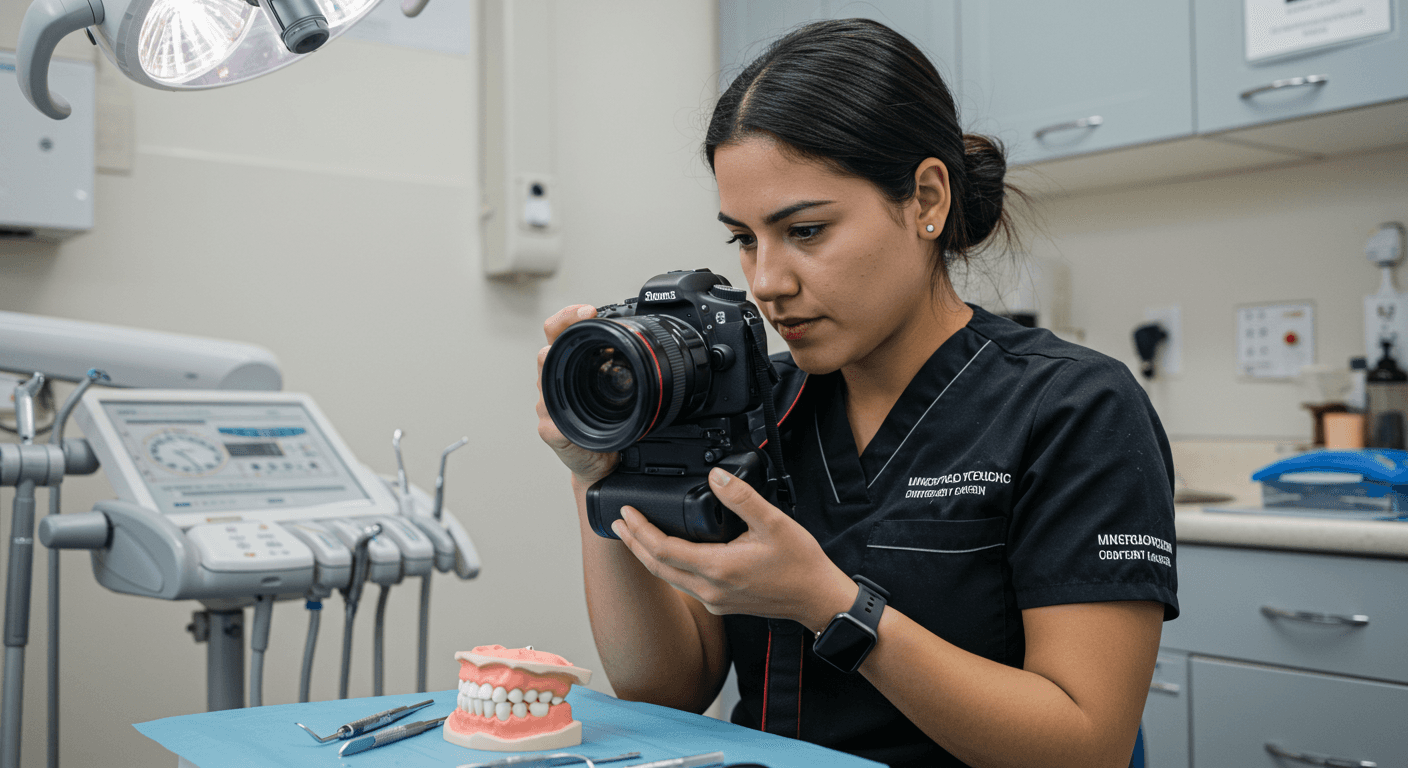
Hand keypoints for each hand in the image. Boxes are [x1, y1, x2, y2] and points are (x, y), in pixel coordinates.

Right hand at [537, 304, 619, 485]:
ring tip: (570, 370)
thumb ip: (618, 364)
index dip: (568, 316)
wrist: (603, 462)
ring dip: (556, 373)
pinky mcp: (550, 430)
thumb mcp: (616, 390)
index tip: (588, 310)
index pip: (559, 331)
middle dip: (559, 336)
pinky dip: (560, 420)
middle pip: (546, 351)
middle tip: (583, 324)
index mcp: (570, 366)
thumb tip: (643, 338)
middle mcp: (555, 382)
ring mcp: (548, 406)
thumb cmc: (607, 424)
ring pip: (544, 382)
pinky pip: (551, 421)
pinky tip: (568, 423)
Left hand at [610, 467, 854, 630]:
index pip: (664, 550)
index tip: (627, 512)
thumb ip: (741, 497)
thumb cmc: (800, 564)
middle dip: (634, 543)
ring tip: (633, 535)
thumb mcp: (775, 522)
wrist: (816, 598)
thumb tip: (716, 475)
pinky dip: (667, 565)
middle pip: (657, 567)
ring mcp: (714, 598)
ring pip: (668, 577)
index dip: (641, 530)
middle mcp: (710, 588)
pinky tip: (667, 552)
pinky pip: (683, 583)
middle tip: (618, 522)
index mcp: (718, 568)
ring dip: (647, 555)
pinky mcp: (720, 602)